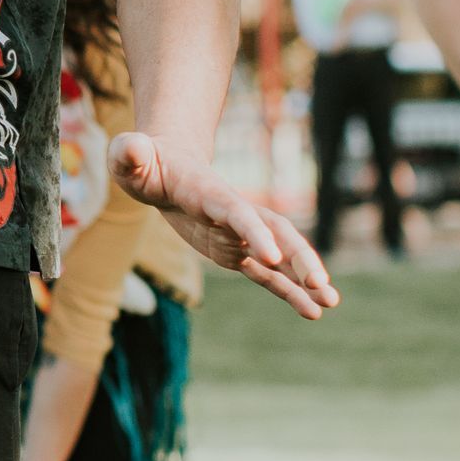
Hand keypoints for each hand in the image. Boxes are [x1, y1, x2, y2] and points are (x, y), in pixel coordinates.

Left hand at [109, 132, 337, 318]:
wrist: (161, 166)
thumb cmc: (143, 162)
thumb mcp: (129, 156)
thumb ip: (130, 152)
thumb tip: (132, 148)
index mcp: (209, 192)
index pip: (237, 212)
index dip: (254, 232)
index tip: (272, 257)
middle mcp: (232, 213)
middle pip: (275, 233)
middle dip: (298, 258)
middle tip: (322, 286)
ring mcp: (237, 234)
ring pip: (280, 257)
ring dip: (304, 279)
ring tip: (330, 304)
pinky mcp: (234, 252)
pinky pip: (267, 276)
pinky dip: (288, 292)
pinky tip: (312, 312)